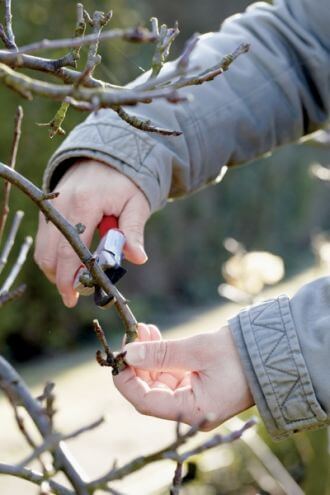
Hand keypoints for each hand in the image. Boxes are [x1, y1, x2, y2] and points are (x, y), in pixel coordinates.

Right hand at [34, 160, 149, 306]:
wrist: (107, 156)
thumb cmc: (126, 182)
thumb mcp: (136, 203)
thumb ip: (134, 231)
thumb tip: (138, 258)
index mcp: (84, 203)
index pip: (69, 250)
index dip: (68, 278)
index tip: (72, 298)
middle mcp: (60, 205)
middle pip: (49, 254)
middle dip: (60, 279)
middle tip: (76, 294)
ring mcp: (51, 207)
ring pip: (43, 250)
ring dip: (56, 270)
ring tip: (76, 280)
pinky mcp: (49, 210)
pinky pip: (45, 241)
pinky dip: (54, 257)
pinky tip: (72, 264)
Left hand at [114, 324, 253, 430]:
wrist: (271, 351)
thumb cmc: (238, 354)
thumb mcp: (197, 351)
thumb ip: (161, 353)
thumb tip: (129, 353)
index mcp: (191, 411)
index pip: (146, 403)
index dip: (126, 380)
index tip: (117, 357)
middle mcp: (189, 409)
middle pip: (150, 390)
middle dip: (137, 362)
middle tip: (132, 334)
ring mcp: (193, 397)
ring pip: (158, 379)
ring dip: (148, 354)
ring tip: (144, 328)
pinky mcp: (196, 384)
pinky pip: (170, 372)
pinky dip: (161, 354)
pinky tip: (154, 334)